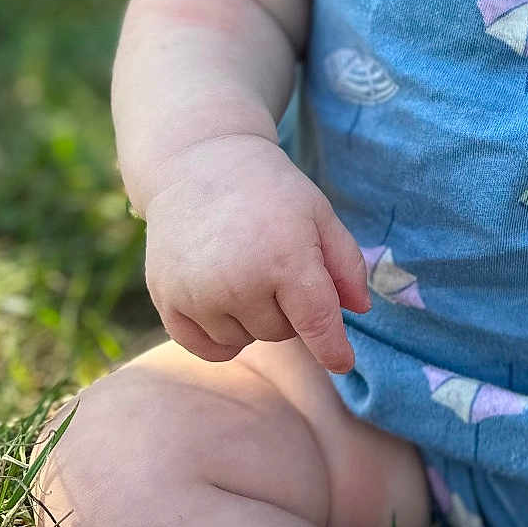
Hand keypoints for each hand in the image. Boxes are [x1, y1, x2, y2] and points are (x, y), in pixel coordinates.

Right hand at [142, 135, 368, 372]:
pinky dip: (220, 338)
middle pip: (281, 333)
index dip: (333, 349)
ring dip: (251, 319)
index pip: (317, 323)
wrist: (199, 163)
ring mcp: (198, 294)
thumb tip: (360, 309)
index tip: (343, 362)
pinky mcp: (167, 299)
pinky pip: (205, 348)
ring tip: (244, 271)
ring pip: (244, 340)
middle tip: (274, 264)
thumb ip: (346, 263)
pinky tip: (223, 304)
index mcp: (286, 258)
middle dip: (287, 308)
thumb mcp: (320, 214)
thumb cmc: (270, 191)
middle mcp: (239, 283)